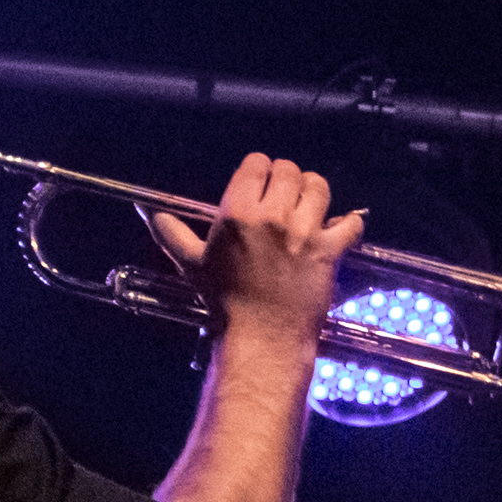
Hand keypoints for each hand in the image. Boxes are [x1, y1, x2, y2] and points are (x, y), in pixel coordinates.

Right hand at [148, 153, 357, 346]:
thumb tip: (151, 214)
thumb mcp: (192, 264)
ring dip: (316, 192)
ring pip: (319, 187)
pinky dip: (350, 223)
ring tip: (310, 204)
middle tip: (286, 194)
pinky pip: (350, 224)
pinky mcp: (328, 252)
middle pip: (290, 171)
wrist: (262, 336)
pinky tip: (341, 227)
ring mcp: (303, 234)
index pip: (257, 164)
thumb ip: (172, 234)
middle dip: (288, 178)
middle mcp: (272, 217)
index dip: (261, 168)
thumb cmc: (226, 301)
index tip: (262, 180)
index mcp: (237, 213)